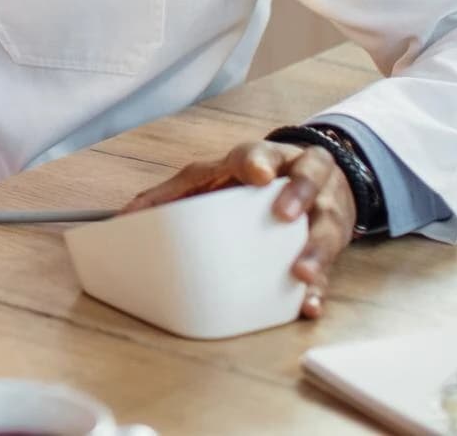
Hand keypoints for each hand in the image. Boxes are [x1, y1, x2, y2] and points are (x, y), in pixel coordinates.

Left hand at [120, 140, 355, 318]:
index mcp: (265, 158)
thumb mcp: (213, 176)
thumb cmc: (249, 181)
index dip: (258, 161)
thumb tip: (125, 217)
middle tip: (285, 214)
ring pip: (327, 224)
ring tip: (300, 271)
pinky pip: (331, 267)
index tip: (256, 172)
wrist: (313, 176)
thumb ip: (172, 194)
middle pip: (307, 177)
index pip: (261, 152)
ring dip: (314, 248)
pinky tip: (308, 303)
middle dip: (298, 194)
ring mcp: (322, 209)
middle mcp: (300, 177)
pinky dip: (321, 287)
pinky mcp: (330, 243)